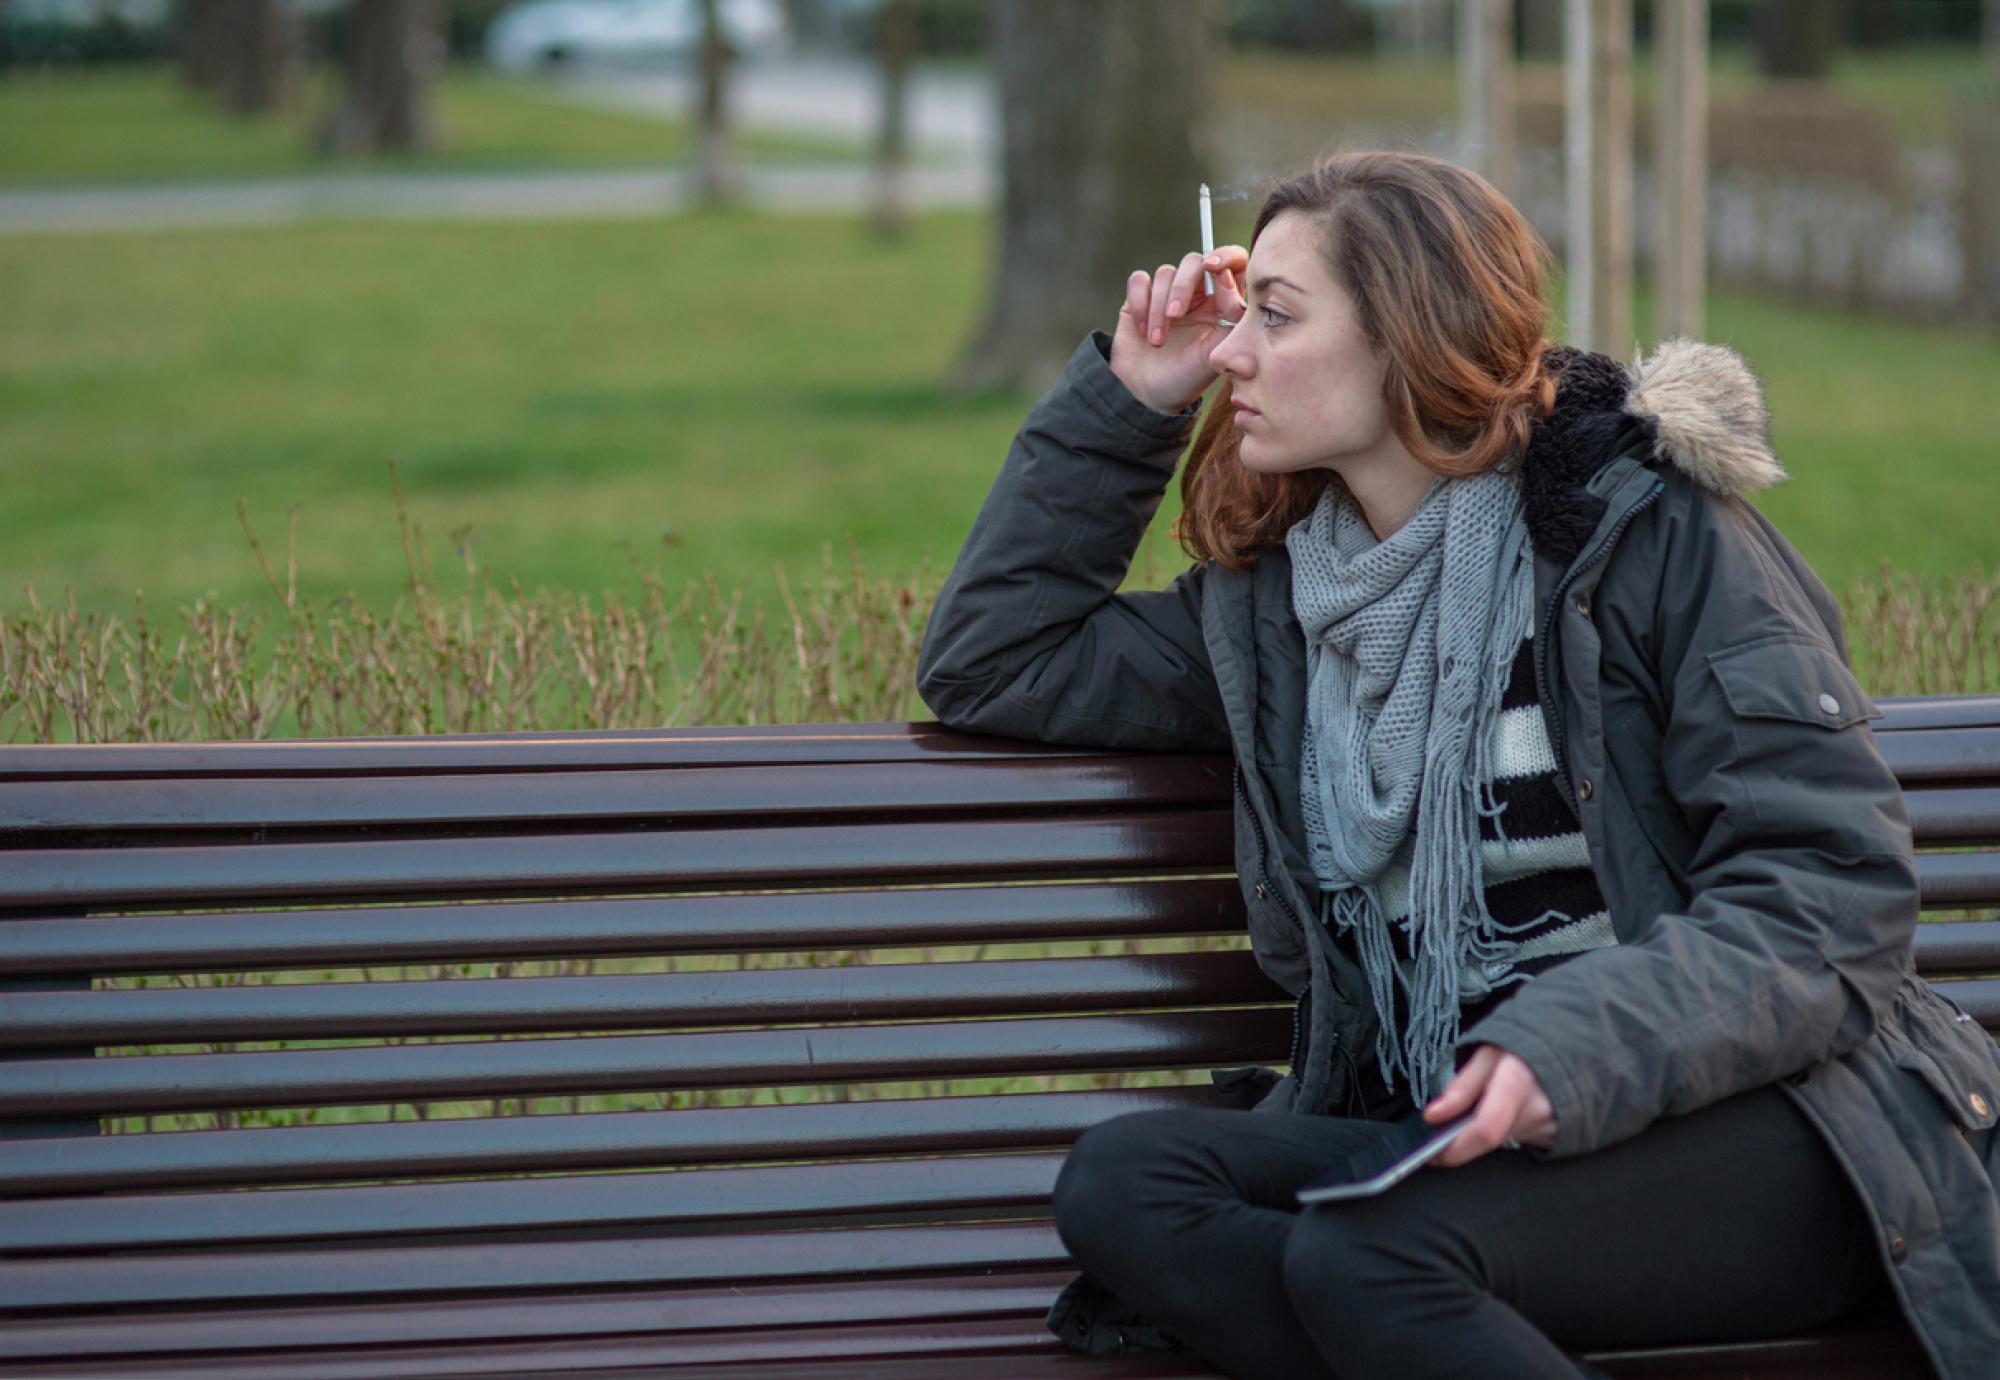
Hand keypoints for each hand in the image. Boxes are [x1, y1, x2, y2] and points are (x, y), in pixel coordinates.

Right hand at [1108, 244, 1248, 414]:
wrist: (1148, 396)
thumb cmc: (1187, 378)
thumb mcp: (1216, 352)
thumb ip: (1230, 316)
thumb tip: (1227, 278)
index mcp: (1222, 303)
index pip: (1232, 263)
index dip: (1226, 256)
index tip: (1214, 268)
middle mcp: (1196, 294)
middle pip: (1194, 262)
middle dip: (1183, 286)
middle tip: (1175, 316)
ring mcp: (1166, 294)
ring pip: (1165, 273)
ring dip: (1158, 307)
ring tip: (1157, 342)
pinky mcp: (1139, 299)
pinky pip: (1139, 280)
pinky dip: (1139, 303)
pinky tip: (1142, 331)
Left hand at [1422, 1044, 1556, 1167]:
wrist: (1571, 1052)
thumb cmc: (1525, 1049)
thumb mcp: (1487, 1054)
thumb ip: (1461, 1087)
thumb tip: (1433, 1117)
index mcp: (1517, 1083)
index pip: (1485, 1129)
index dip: (1456, 1148)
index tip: (1432, 1153)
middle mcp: (1537, 1110)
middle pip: (1489, 1140)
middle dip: (1462, 1140)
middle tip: (1446, 1129)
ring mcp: (1550, 1128)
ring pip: (1501, 1142)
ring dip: (1483, 1132)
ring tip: (1484, 1106)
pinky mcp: (1554, 1138)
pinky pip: (1517, 1140)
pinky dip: (1503, 1131)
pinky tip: (1505, 1111)